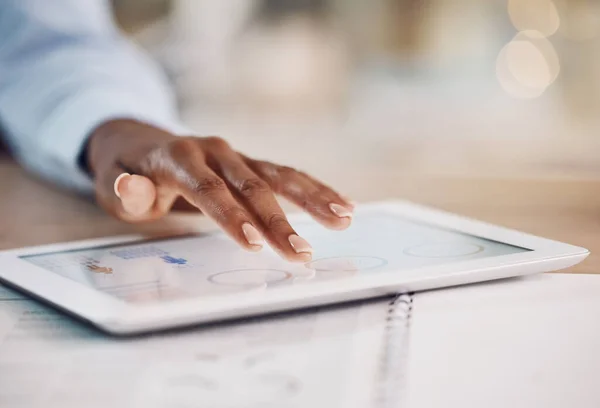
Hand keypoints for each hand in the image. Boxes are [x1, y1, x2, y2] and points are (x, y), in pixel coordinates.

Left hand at [86, 119, 353, 261]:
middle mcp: (215, 151)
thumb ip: (124, 189)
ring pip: (280, 175)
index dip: (231, 217)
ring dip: (313, 198)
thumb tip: (132, 190)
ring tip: (344, 217)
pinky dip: (314, 190)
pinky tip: (342, 205)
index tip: (253, 244)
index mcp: (180, 156)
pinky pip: (287, 175)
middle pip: (252, 186)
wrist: (142, 143)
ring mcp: (237, 157)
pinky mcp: (252, 165)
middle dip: (279, 221)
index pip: (209, 190)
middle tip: (301, 253)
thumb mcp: (112, 181)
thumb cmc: (127, 170)